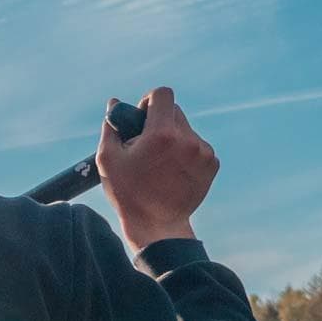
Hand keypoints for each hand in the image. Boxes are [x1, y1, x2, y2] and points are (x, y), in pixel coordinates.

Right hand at [96, 87, 217, 251]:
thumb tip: (116, 104)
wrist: (157, 226)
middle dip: (159, 122)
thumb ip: (112, 127)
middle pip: (175, 112)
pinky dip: (185, 153)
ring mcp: (204, 152)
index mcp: (162, 134)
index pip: (162, 95)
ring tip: (160, 165)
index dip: (150, 101)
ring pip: (186, 130)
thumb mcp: (108, 160)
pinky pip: (197, 146)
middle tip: (146, 145)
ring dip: (173, 139)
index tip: (142, 117)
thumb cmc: (128, 193)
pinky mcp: (213, 164)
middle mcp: (188, 139)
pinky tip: (173, 173)